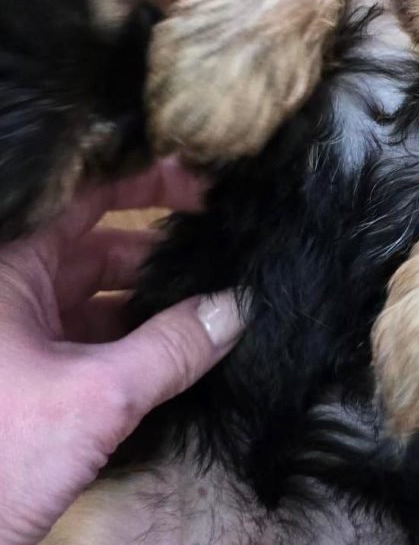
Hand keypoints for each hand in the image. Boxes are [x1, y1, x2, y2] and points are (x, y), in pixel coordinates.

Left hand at [0, 160, 245, 543]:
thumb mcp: (96, 399)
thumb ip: (172, 349)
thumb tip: (234, 310)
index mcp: (7, 273)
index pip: (86, 196)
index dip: (148, 182)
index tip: (203, 188)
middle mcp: (8, 293)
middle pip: (97, 246)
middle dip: (160, 253)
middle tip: (218, 254)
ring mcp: (16, 335)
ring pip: (94, 295)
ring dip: (149, 302)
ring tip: (207, 308)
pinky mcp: (25, 374)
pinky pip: (87, 335)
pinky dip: (130, 338)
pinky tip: (177, 351)